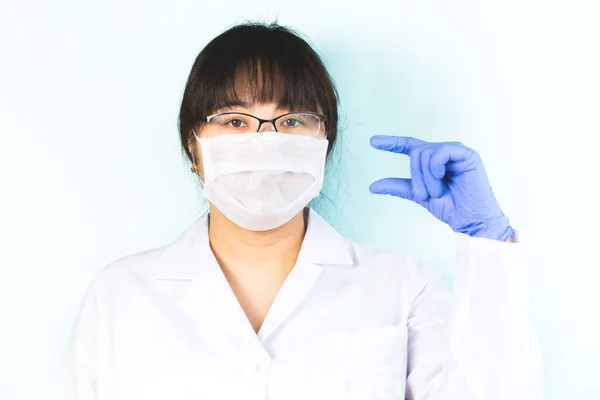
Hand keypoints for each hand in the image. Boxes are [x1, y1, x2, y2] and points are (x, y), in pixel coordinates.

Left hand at [369, 135, 514, 241]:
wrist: (469, 221)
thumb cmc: (449, 208)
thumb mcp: (418, 195)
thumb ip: (398, 187)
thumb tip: (372, 186)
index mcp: (432, 161)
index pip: (409, 146)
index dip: (391, 142)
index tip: (372, 141)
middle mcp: (443, 152)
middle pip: (415, 152)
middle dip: (415, 176)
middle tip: (424, 195)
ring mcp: (455, 152)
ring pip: (425, 153)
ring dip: (426, 178)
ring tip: (437, 192)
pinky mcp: (467, 154)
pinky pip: (440, 153)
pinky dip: (435, 169)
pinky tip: (442, 179)